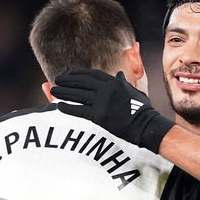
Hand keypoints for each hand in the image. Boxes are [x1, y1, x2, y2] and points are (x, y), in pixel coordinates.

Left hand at [51, 68, 173, 152]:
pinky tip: (58, 106)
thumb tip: (119, 74)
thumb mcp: (135, 92)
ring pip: (78, 94)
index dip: (79, 73)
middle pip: (82, 82)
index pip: (92, 75)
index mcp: (114, 82)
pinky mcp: (99, 115)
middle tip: (56, 80)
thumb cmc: (142, 111)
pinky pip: (79, 110)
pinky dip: (67, 107)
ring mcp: (102, 102)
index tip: (69, 73)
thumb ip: (124, 82)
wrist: (146, 126)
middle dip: (67, 80)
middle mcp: (107, 89)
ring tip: (53, 90)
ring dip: (63, 92)